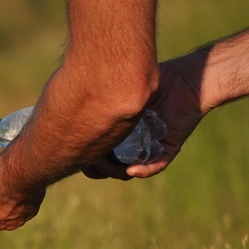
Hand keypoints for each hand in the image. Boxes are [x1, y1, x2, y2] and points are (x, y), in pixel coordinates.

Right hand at [81, 54, 206, 179]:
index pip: (96, 152)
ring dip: (116, 171)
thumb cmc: (152, 77)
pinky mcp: (166, 151)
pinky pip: (153, 166)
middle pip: (108, 167)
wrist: (185, 78)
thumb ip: (98, 96)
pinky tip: (131, 168)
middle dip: (96, 168)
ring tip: (107, 165)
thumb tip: (63, 104)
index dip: (85, 156)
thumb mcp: (119, 87)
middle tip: (90, 161)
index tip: (73, 150)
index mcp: (118, 133)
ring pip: (128, 171)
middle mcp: (131, 144)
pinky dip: (143, 170)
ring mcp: (148, 149)